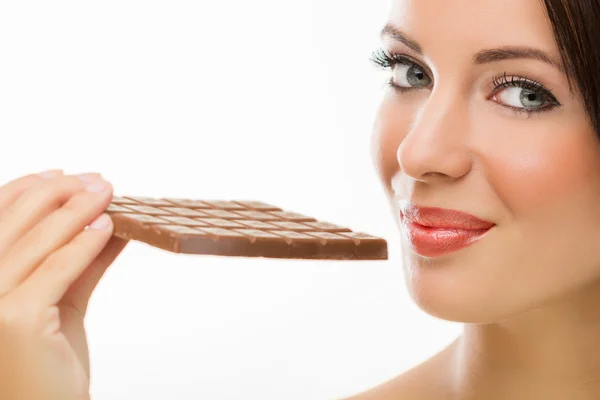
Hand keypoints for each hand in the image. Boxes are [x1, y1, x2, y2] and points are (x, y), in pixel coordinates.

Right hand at [0, 170, 127, 399]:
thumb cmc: (48, 364)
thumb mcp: (60, 302)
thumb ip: (77, 262)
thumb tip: (105, 221)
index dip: (25, 191)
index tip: (61, 175)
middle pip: (15, 224)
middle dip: (58, 195)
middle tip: (95, 180)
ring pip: (38, 242)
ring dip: (77, 211)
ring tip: (106, 193)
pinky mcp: (16, 320)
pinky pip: (57, 269)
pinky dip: (84, 244)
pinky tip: (107, 227)